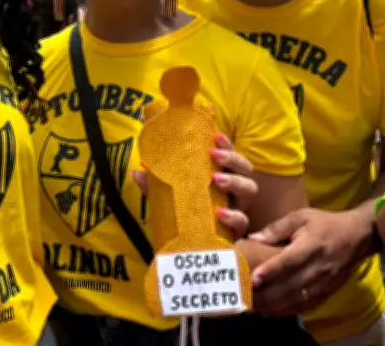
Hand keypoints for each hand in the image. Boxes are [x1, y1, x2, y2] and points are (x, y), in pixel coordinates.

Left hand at [132, 133, 257, 239]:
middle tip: (214, 155)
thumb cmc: (183, 214)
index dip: (226, 143)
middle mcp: (233, 189)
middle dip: (232, 158)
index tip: (214, 135)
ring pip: (250, 189)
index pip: (229, 153)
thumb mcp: (167, 197)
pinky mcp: (236, 230)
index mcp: (221, 175)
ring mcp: (238, 208)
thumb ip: (154, 186)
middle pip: (245, 168)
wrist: (189, 248)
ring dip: (235, 181)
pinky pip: (242, 221)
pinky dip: (233, 216)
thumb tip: (135, 172)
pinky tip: (219, 213)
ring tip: (215, 179)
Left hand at [247, 207, 374, 315]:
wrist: (357, 237)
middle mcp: (318, 268)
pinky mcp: (327, 293)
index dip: (271, 271)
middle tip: (244, 297)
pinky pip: (305, 306)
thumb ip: (277, 228)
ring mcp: (323, 283)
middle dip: (266, 294)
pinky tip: (270, 311)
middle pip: (290, 286)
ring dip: (274, 306)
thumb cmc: (325, 224)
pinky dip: (287, 311)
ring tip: (252, 306)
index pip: (289, 261)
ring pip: (296, 299)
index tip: (254, 278)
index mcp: (311, 246)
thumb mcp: (301, 217)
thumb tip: (254, 238)